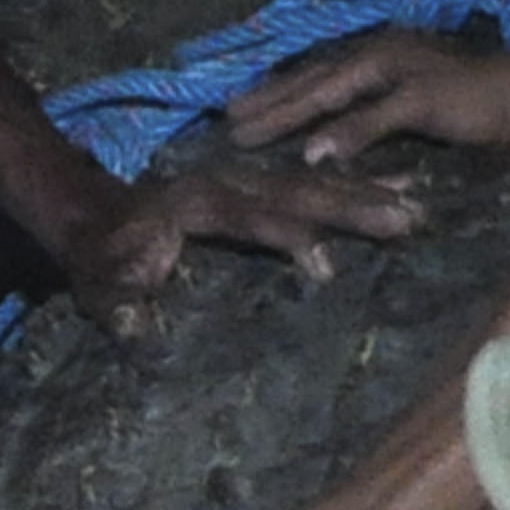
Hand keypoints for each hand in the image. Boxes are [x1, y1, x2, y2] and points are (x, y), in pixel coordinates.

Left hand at [78, 144, 427, 307]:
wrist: (91, 214)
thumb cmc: (98, 257)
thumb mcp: (96, 286)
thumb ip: (115, 305)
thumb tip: (133, 327)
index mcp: (194, 203)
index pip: (249, 217)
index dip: (285, 238)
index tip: (325, 266)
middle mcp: (228, 183)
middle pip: (297, 191)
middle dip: (351, 205)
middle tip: (405, 219)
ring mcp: (247, 182)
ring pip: (313, 183)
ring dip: (366, 193)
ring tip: (418, 204)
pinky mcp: (260, 187)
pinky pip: (313, 182)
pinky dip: (357, 182)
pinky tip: (400, 183)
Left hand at [223, 20, 509, 167]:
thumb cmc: (484, 105)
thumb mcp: (421, 110)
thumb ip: (381, 119)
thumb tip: (341, 139)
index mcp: (383, 55)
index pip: (320, 70)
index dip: (278, 87)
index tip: (238, 104)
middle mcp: (385, 54)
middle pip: (313, 77)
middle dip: (267, 99)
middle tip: (224, 120)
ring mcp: (403, 72)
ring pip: (332, 90)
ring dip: (288, 111)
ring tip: (248, 133)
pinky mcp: (425, 97)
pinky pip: (376, 116)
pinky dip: (346, 133)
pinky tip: (314, 152)